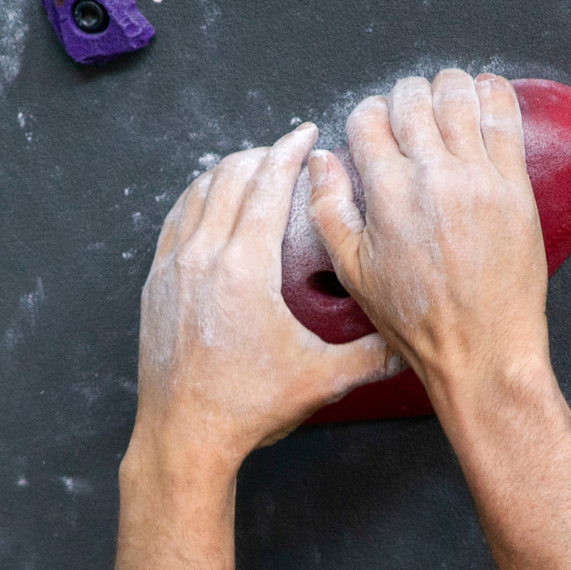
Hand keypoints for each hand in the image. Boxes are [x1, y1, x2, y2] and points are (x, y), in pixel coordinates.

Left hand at [132, 123, 398, 476]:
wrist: (185, 436)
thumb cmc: (248, 408)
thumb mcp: (322, 380)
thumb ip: (373, 355)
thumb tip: (415, 343)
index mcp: (244, 267)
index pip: (268, 185)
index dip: (289, 151)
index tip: (305, 133)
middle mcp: (203, 256)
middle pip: (232, 177)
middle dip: (262, 155)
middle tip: (288, 152)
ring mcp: (173, 267)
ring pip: (198, 192)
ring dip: (228, 171)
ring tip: (253, 168)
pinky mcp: (156, 283)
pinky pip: (175, 219)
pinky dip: (197, 197)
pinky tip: (210, 201)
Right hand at [306, 70, 550, 404]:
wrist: (481, 351)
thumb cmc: (418, 320)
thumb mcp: (353, 271)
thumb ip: (329, 208)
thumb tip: (319, 160)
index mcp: (386, 193)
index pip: (368, 118)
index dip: (367, 118)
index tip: (375, 130)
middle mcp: (431, 176)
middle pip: (412, 97)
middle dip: (405, 97)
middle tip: (411, 114)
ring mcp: (477, 178)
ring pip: (458, 96)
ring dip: (447, 88)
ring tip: (446, 99)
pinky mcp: (514, 186)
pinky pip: (505, 118)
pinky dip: (492, 94)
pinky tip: (485, 94)